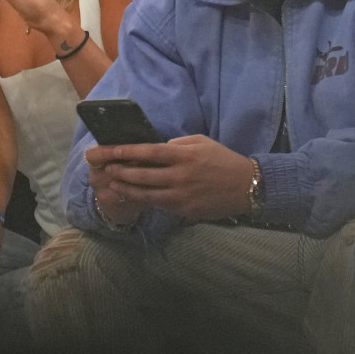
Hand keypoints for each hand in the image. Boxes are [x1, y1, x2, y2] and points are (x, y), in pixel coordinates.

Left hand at [91, 135, 252, 221]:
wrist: (248, 186)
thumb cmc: (222, 160)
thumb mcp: (202, 142)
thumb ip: (177, 144)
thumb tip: (156, 149)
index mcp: (184, 156)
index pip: (150, 152)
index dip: (128, 152)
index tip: (111, 151)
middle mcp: (181, 176)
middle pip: (143, 175)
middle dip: (121, 172)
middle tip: (107, 169)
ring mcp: (182, 195)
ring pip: (146, 194)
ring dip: (127, 189)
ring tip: (113, 184)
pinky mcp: (185, 210)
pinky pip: (159, 205)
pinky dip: (143, 200)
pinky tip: (133, 196)